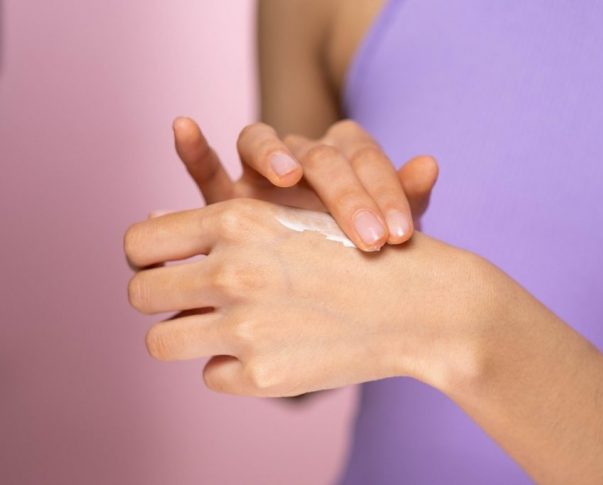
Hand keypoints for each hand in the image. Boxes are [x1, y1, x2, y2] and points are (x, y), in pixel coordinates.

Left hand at [124, 198, 487, 396]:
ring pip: (161, 341)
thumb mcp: (293, 213)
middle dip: (161, 297)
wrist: (422, 302)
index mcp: (236, 218)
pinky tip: (276, 349)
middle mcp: (232, 271)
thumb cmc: (357, 248)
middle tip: (191, 301)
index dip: (145, 257)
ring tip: (224, 329)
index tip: (163, 266)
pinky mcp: (264, 376)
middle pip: (140, 292)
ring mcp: (246, 327)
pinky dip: (236, 367)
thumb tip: (152, 220)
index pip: (139, 241)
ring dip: (187, 337)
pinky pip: (213, 375)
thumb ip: (220, 218)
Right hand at [172, 117, 438, 250]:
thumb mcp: (389, 232)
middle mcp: (305, 155)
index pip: (367, 159)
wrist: (324, 285)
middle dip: (347, 194)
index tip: (399, 236)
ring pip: (261, 141)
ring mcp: (262, 172)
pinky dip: (194, 148)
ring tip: (285, 174)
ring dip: (272, 153)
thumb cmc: (360, 253)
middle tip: (369, 239)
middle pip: (321, 154)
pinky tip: (184, 127)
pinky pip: (205, 168)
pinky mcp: (225, 197)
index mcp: (348, 157)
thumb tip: (430, 163)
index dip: (385, 192)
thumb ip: (408, 198)